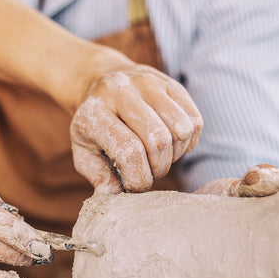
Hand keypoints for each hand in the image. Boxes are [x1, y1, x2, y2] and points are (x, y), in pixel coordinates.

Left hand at [70, 62, 202, 193]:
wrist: (98, 83)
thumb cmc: (93, 129)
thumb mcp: (84, 154)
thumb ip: (99, 176)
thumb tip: (114, 195)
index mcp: (94, 112)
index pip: (129, 151)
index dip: (139, 178)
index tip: (136, 185)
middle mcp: (120, 90)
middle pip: (158, 140)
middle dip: (159, 168)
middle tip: (149, 172)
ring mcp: (148, 82)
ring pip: (180, 129)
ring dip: (174, 155)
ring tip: (159, 157)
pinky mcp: (170, 83)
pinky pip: (194, 120)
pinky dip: (188, 142)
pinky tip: (172, 146)